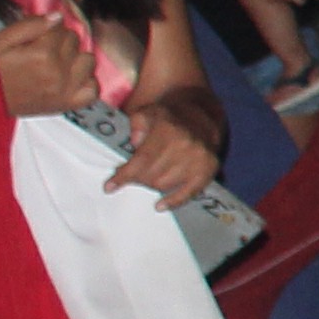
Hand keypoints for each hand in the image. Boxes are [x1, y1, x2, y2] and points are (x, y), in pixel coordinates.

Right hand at [0, 15, 97, 118]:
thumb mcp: (2, 39)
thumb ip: (31, 25)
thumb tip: (58, 16)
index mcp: (42, 54)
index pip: (61, 28)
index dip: (48, 30)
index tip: (37, 38)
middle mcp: (58, 72)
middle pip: (75, 42)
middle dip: (61, 42)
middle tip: (43, 51)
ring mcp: (66, 90)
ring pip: (88, 61)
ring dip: (75, 59)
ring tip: (57, 64)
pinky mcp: (68, 104)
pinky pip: (94, 88)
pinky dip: (86, 82)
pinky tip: (71, 79)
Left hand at [105, 92, 220, 208]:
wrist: (198, 115)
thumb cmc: (166, 117)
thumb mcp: (146, 112)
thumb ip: (136, 123)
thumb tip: (135, 141)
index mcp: (168, 130)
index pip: (142, 160)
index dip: (124, 175)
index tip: (109, 187)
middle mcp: (186, 144)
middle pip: (151, 176)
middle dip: (136, 178)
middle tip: (130, 177)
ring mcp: (199, 158)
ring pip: (164, 185)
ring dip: (150, 185)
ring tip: (145, 179)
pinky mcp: (209, 168)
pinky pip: (190, 191)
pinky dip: (174, 201)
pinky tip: (160, 206)